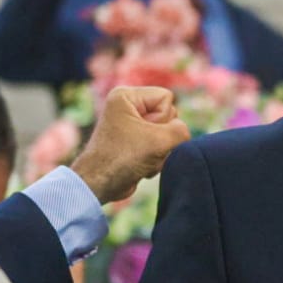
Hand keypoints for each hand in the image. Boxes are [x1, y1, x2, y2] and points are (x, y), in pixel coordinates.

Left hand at [69, 86, 189, 202]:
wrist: (100, 185)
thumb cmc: (123, 158)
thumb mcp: (160, 141)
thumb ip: (182, 131)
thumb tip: (183, 135)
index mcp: (126, 96)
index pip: (166, 98)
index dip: (163, 119)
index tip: (144, 133)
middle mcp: (128, 107)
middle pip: (168, 115)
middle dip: (162, 137)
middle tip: (143, 148)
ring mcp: (132, 125)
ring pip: (166, 133)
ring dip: (160, 151)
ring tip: (143, 159)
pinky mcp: (135, 143)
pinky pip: (160, 145)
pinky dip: (156, 158)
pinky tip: (143, 166)